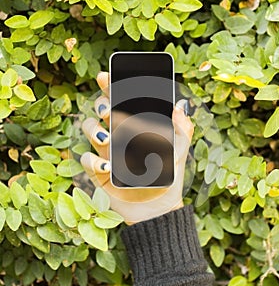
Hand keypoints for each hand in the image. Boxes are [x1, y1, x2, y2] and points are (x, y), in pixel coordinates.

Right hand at [81, 72, 193, 223]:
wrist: (158, 208)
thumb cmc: (169, 178)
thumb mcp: (179, 153)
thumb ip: (183, 130)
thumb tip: (180, 106)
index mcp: (135, 128)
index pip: (121, 102)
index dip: (111, 87)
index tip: (106, 76)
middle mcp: (118, 136)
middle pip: (101, 111)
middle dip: (101, 105)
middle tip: (109, 110)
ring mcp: (107, 152)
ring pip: (89, 130)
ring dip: (93, 129)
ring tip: (107, 138)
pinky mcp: (99, 172)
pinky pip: (87, 160)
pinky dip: (93, 160)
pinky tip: (108, 166)